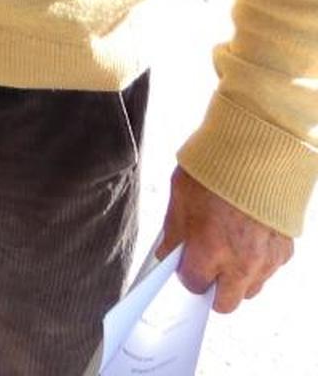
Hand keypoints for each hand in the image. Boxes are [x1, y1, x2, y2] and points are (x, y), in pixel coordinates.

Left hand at [157, 165, 292, 312]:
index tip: (186, 263)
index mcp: (210, 248)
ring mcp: (266, 259)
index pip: (193, 285)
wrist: (258, 149)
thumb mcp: (181, 195)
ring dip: (237, 279)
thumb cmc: (215, 167)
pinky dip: (258, 263)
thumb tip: (167, 255)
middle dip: (213, 288)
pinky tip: (248, 237)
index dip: (187, 274)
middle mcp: (241, 262)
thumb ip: (174, 232)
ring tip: (228, 248)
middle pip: (225, 303)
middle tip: (206, 266)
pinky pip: (269, 271)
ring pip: (250, 290)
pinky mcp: (285, 251)